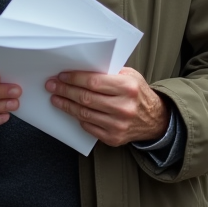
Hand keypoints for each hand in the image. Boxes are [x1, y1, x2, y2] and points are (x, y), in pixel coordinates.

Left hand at [46, 68, 167, 146]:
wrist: (154, 120)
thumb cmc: (138, 94)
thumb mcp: (131, 77)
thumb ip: (110, 72)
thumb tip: (82, 68)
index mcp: (128, 88)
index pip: (94, 82)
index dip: (75, 78)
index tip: (62, 76)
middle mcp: (124, 107)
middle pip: (86, 98)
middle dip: (65, 90)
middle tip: (53, 86)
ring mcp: (118, 125)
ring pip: (84, 113)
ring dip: (66, 105)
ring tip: (56, 98)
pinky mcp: (113, 138)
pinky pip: (89, 127)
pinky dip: (78, 117)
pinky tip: (71, 110)